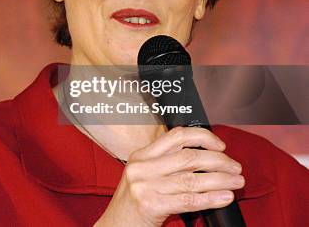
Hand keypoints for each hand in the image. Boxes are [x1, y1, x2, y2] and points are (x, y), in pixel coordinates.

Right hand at [94, 127, 244, 226]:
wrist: (115, 226)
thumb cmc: (133, 205)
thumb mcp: (143, 177)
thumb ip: (165, 165)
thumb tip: (205, 159)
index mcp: (141, 156)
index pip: (176, 136)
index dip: (203, 137)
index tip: (220, 146)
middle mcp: (141, 167)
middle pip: (188, 157)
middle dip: (219, 161)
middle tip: (235, 168)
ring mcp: (144, 186)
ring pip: (192, 179)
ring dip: (221, 179)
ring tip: (236, 181)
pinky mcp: (150, 205)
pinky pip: (189, 200)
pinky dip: (211, 198)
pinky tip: (224, 197)